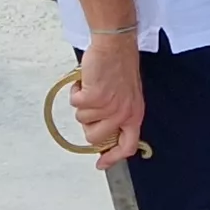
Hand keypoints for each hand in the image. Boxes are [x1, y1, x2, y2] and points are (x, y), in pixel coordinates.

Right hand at [73, 35, 146, 169]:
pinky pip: (75, 104)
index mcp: (134, 115)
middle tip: (91, 105)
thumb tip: (103, 131)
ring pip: (82, 119)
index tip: (101, 164)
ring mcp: (108, 107)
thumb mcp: (127, 95)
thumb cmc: (120, 65)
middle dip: (88, 124)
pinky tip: (85, 82)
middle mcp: (123, 114)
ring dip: (82, 103)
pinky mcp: (94, 97)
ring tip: (92, 87)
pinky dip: (75, 92)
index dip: (112, 158)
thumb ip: (119, 114)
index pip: (127, 146)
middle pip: (95, 138)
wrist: (115, 44)